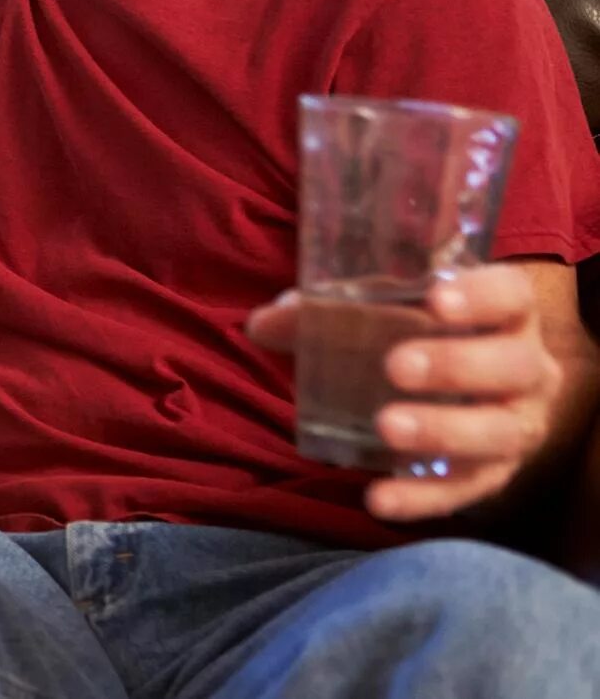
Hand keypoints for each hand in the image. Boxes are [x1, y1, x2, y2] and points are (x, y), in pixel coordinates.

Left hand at [248, 264, 565, 520]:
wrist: (469, 395)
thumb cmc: (422, 336)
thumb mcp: (385, 314)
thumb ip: (330, 311)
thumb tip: (264, 323)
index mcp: (507, 314)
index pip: (510, 294)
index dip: (480, 296)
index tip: (435, 300)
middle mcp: (527, 369)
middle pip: (513, 365)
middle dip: (456, 366)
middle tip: (395, 366)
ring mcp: (518, 425)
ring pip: (500, 432)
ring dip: (442, 430)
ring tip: (385, 427)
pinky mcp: (496, 474)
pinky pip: (467, 490)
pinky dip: (422, 497)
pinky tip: (379, 498)